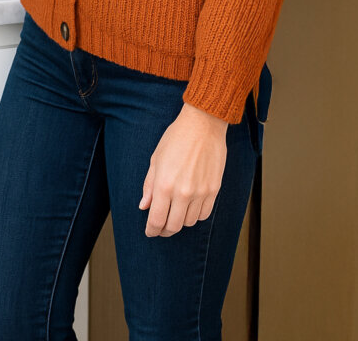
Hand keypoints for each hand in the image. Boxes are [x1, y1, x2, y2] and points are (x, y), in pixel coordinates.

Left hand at [140, 103, 227, 237]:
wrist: (203, 126)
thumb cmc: (175, 138)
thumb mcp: (155, 159)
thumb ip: (149, 185)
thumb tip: (144, 206)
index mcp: (165, 185)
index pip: (157, 220)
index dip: (151, 230)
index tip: (149, 232)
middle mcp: (183, 193)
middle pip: (173, 226)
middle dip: (164, 231)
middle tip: (159, 228)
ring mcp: (201, 193)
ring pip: (189, 222)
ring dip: (179, 222)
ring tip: (173, 214)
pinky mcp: (214, 191)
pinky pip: (204, 214)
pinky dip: (195, 216)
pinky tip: (188, 209)